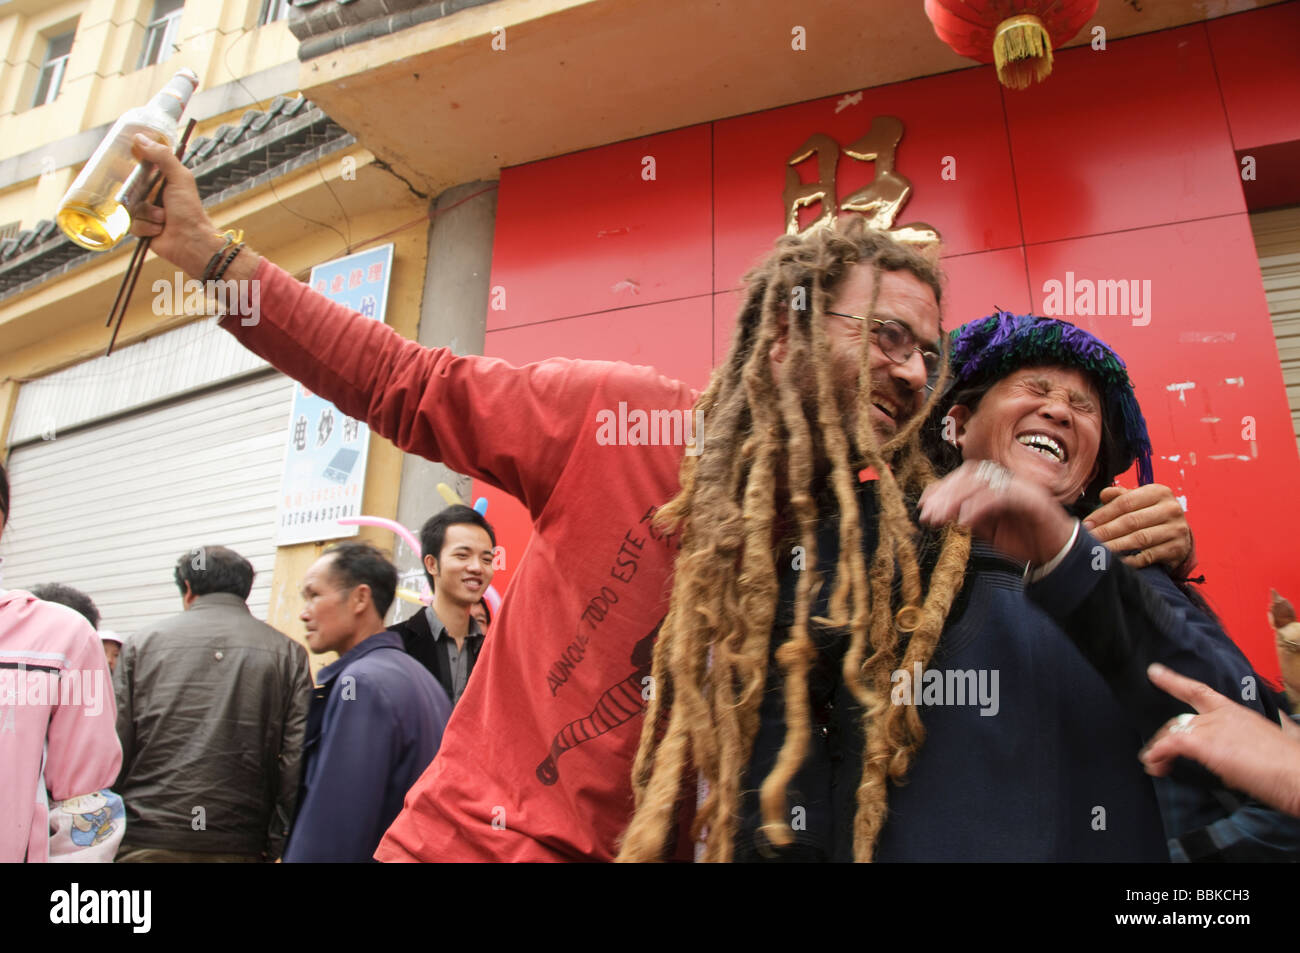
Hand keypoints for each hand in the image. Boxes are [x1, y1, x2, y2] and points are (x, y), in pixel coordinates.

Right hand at [127, 135, 224, 278]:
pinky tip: (158, 230)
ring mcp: (147, 213)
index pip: (140, 168)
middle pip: (130, 188)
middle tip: (151, 197)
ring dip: (147, 213)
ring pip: (130, 207)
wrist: (191, 242)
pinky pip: (132, 224)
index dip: (133, 166)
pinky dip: (146, 227)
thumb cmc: (189, 210)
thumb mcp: (179, 178)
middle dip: (139, 194)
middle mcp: (154, 196)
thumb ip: (162, 156)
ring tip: (163, 218)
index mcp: (163, 181)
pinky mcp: (143, 229)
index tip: (127, 162)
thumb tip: (140, 138)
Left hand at [918, 459, 1074, 566]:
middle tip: (927, 515)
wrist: (1056, 556)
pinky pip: (1002, 495)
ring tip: (940, 519)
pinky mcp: (1033, 499)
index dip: (941, 488)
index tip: (922, 505)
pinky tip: (964, 522)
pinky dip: (979, 506)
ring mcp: (1022, 487)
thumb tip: (941, 512)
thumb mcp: (988, 530)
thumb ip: (968, 518)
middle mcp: (1009, 480)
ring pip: (984, 482)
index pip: (965, 477)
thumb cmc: (1024, 541)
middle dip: (945, 493)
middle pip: (971, 474)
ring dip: (957, 499)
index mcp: (997, 485)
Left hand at [1082, 484, 1193, 571]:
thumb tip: (1104, 495)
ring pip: (1139, 539)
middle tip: (1088, 540)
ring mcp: (1176, 529)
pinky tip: (1116, 562)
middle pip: (1131, 521)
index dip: (1103, 514)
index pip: (1125, 503)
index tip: (1087, 525)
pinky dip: (1130, 560)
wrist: (1180, 533)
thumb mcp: (1140, 499)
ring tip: (1098, 550)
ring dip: (1115, 546)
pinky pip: (1148, 556)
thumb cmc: (1152, 514)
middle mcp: (1170, 509)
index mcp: (1159, 492)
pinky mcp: (1177, 549)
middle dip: (1105, 531)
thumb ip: (1121, 496)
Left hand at [1140, 663, 1299, 817]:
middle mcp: (1221, 715)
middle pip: (1181, 718)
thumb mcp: (1266, 744)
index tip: (1155, 671)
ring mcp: (1212, 727)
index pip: (1200, 691)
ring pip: (1173, 731)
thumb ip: (1246, 742)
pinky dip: (1158, 754)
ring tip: (1153, 763)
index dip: (1174, 681)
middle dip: (1166, 736)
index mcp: (1237, 712)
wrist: (1299, 774)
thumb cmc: (1289, 764)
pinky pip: (1171, 744)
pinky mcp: (1204, 743)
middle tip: (1156, 752)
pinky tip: (1155, 764)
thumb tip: (1242, 755)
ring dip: (1159, 748)